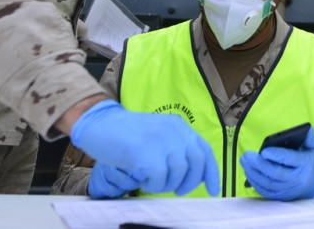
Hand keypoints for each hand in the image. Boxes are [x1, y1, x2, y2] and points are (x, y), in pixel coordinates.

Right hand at [71, 99, 219, 195]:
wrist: (99, 124)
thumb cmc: (126, 134)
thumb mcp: (158, 135)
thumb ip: (176, 148)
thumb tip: (195, 174)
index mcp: (179, 126)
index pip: (204, 150)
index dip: (211, 172)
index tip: (213, 190)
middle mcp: (174, 130)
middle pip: (196, 163)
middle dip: (189, 182)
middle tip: (176, 190)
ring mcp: (160, 140)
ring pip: (178, 174)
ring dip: (165, 185)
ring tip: (150, 179)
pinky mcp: (146, 152)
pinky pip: (159, 179)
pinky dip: (151, 184)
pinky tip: (140, 177)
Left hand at [239, 125, 313, 199]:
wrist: (312, 184)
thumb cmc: (308, 161)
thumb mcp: (313, 147)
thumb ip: (309, 137)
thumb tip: (307, 128)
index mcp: (305, 165)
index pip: (290, 160)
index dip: (277, 155)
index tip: (264, 151)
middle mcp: (296, 180)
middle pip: (275, 173)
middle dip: (259, 164)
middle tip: (247, 155)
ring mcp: (287, 190)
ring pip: (268, 183)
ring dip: (253, 172)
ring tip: (244, 161)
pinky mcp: (279, 196)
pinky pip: (264, 191)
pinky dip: (254, 181)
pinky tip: (248, 171)